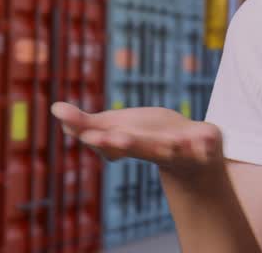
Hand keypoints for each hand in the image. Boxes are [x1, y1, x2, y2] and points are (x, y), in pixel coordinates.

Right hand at [51, 101, 224, 173]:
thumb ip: (86, 123)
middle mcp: (154, 151)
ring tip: (168, 142)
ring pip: (174, 150)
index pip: (113, 144)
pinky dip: (205, 145)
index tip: (89, 135)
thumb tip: (55, 109)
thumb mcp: (117, 126)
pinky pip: (207, 145)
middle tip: (115, 139)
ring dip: (169, 147)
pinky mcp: (206, 144)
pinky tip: (204, 142)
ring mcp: (182, 151)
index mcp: (131, 146)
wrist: (192, 153)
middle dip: (128, 144)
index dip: (102, 140)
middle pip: (140, 148)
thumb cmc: (148, 137)